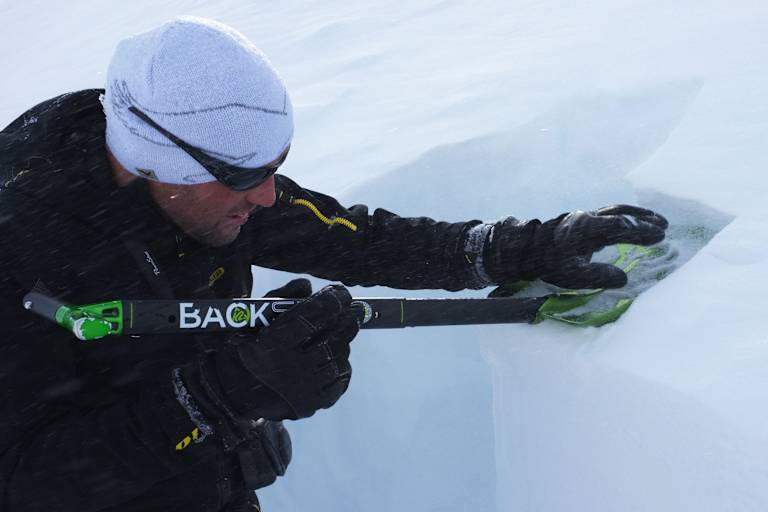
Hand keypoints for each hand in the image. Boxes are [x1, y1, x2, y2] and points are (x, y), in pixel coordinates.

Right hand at [187, 282, 362, 422]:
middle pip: (334, 337)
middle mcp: (292, 367)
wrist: (228, 393)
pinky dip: (341, 367)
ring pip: (339, 358)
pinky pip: (338, 382)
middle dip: (348, 319)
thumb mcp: (253, 318)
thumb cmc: (242, 347)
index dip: (333, 300)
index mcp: (276, 342)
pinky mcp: (310, 405)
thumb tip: (307, 285)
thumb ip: (281, 298)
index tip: (341, 291)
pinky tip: (335, 358)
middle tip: (353, 309)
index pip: (315, 314)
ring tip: (341, 332)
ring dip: (343, 342)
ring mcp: (303, 389)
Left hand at [485, 205, 667, 288]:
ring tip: (656, 219)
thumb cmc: (547, 262)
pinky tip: (632, 221)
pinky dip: (625, 215)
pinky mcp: (581, 219)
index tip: (659, 236)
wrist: (524, 248)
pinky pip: (608, 213)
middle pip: (621, 214)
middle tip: (664, 226)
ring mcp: (584, 216)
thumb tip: (623, 279)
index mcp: (587, 229)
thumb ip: (597, 276)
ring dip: (636, 214)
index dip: (641, 231)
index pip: (620, 227)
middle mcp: (587, 218)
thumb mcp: (571, 274)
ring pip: (615, 210)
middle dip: (644, 219)